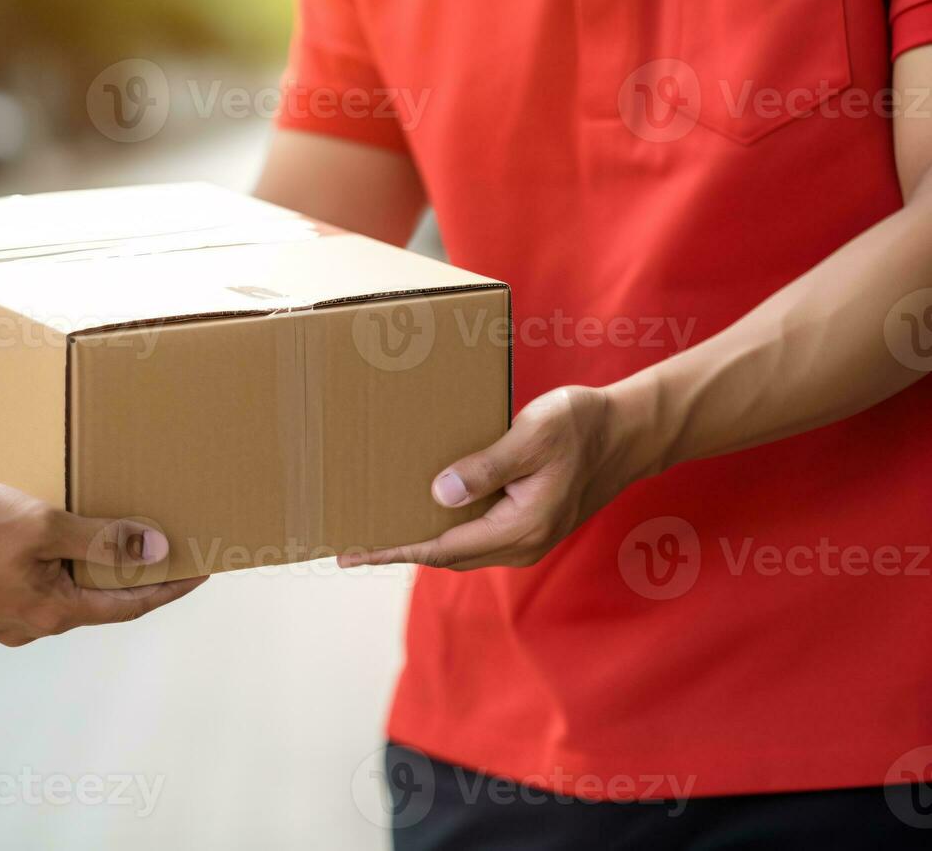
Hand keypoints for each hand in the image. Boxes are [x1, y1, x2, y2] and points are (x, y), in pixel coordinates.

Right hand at [0, 480, 204, 645]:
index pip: (132, 604)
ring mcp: (3, 619)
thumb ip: (100, 540)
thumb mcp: (40, 526)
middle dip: (133, 574)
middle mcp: (32, 626)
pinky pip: (33, 585)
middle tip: (165, 544)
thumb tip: (155, 551)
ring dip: (91, 567)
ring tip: (111, 533)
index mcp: (54, 612)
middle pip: (100, 601)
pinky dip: (55, 565)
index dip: (171, 586)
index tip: (205, 568)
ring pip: (63, 592)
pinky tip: (51, 539)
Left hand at [339, 386, 649, 570]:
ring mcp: (526, 537)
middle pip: (445, 554)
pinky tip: (422, 509)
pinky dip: (444, 527)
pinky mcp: (528, 523)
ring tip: (377, 529)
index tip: (354, 553)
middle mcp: (521, 543)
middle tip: (350, 542)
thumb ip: (486, 467)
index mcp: (520, 527)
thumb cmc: (583, 426)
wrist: (630, 431)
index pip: (441, 547)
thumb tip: (440, 493)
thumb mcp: (532, 437)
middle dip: (398, 549)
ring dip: (419, 540)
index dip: (394, 550)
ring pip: (459, 546)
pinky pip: (475, 533)